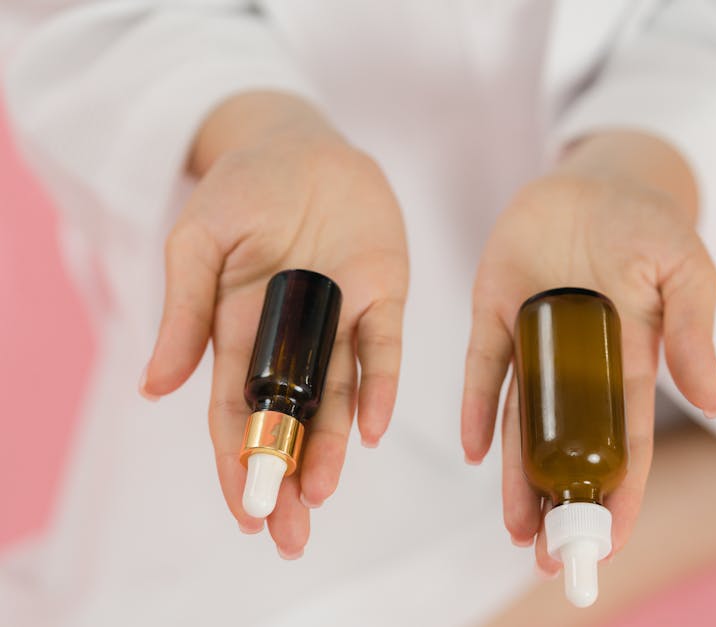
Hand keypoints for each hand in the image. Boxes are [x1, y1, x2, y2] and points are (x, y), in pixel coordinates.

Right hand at [139, 92, 407, 557]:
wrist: (301, 142)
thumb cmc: (242, 190)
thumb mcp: (197, 243)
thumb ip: (185, 312)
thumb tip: (153, 389)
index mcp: (240, 332)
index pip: (236, 411)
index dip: (237, 461)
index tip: (243, 510)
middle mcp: (293, 340)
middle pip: (290, 422)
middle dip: (285, 478)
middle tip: (285, 535)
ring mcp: (340, 321)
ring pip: (338, 400)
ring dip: (328, 450)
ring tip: (319, 496)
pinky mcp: (382, 296)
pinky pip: (383, 350)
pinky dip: (379, 389)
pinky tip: (370, 430)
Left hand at [461, 131, 715, 574]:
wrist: (597, 178)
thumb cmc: (650, 225)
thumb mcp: (687, 272)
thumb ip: (693, 332)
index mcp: (630, 362)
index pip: (625, 441)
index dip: (621, 491)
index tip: (609, 539)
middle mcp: (578, 364)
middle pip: (565, 445)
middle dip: (559, 501)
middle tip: (548, 554)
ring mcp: (534, 339)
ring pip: (520, 421)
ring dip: (515, 475)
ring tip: (515, 529)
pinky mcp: (495, 311)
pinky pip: (484, 367)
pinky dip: (478, 408)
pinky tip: (473, 450)